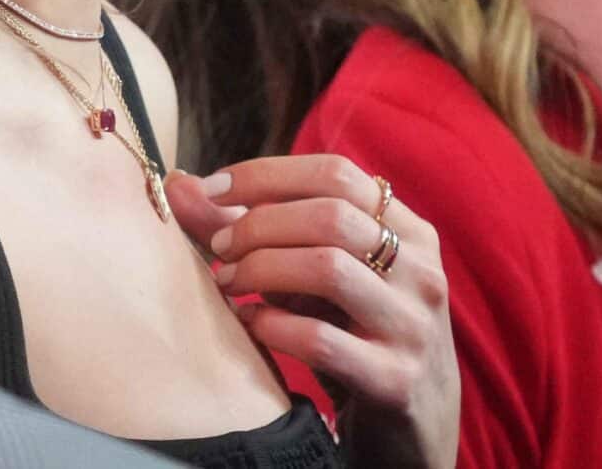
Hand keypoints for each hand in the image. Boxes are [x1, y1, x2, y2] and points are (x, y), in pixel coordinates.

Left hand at [168, 157, 458, 468]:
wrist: (418, 428)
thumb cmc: (357, 337)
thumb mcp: (321, 279)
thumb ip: (255, 227)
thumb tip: (181, 183)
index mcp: (410, 232)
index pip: (337, 173)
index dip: (267, 174)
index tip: (213, 190)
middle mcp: (420, 271)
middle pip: (331, 215)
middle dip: (258, 224)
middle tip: (218, 246)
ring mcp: (411, 326)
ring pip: (329, 268)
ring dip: (262, 268)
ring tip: (228, 282)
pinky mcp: (394, 380)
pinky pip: (322, 340)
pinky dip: (273, 326)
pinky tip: (250, 324)